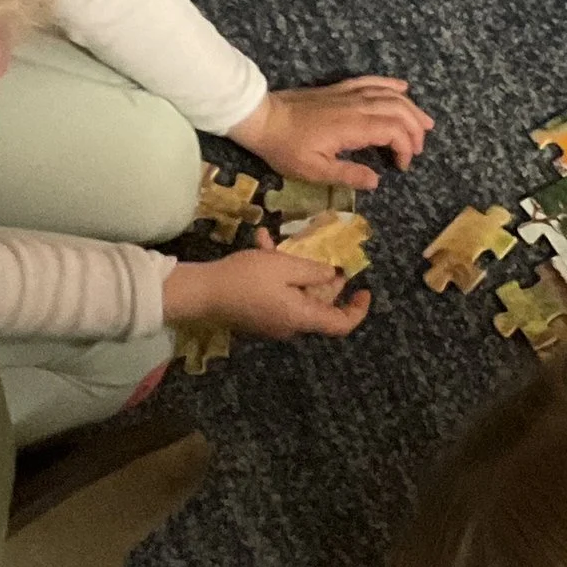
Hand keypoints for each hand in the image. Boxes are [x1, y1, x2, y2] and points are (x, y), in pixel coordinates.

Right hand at [161, 246, 369, 338]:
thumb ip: (314, 272)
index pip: (341, 325)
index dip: (358, 310)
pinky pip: (276, 294)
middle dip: (325, 280)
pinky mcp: (256, 314)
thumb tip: (332, 277)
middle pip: (319, 306)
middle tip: (327, 257)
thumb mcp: (285, 267)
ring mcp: (272, 321)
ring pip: (296, 294)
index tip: (364, 290)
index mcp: (302, 317)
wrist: (202, 293)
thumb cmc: (247, 279)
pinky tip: (262, 242)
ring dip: (296, 269)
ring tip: (286, 241)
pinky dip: (276, 273)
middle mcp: (290, 325)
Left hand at [231, 77, 433, 189]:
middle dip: (415, 130)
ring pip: (390, 96)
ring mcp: (349, 94)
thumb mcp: (314, 171)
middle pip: (398, 111)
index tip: (401, 166)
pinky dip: (390, 84)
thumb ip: (348, 175)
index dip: (405, 148)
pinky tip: (403, 87)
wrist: (262, 119)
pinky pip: (372, 81)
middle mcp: (356, 106)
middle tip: (418, 150)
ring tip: (426, 123)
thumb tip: (376, 180)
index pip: (393, 132)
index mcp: (353, 127)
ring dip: (411, 108)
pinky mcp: (340, 88)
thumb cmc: (286, 148)